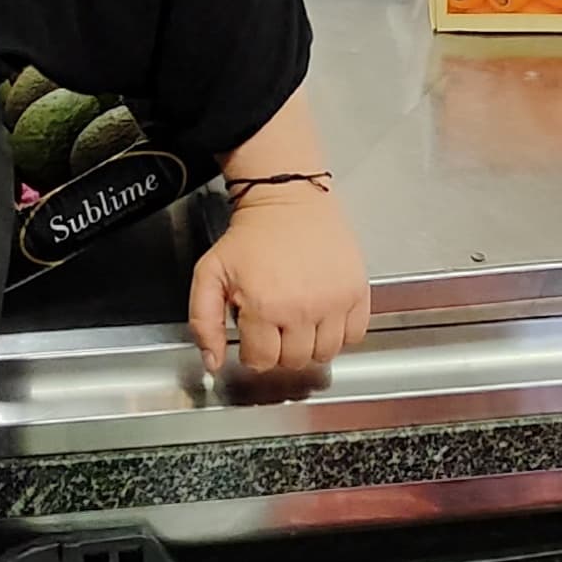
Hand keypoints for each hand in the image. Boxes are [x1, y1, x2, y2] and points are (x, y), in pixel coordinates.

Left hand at [189, 185, 370, 374]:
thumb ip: (204, 321)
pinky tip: (324, 315)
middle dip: (282, 349)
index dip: (253, 351)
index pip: (262, 361)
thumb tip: (214, 362)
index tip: (254, 334)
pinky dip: (341, 332)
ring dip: (311, 345)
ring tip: (300, 320)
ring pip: (326, 353)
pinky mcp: (356, 291)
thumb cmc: (250, 236)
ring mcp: (334, 301)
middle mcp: (302, 308)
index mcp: (264, 306)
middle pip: (295, 361)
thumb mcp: (209, 274)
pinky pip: (355, 335)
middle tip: (276, 325)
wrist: (288, 199)